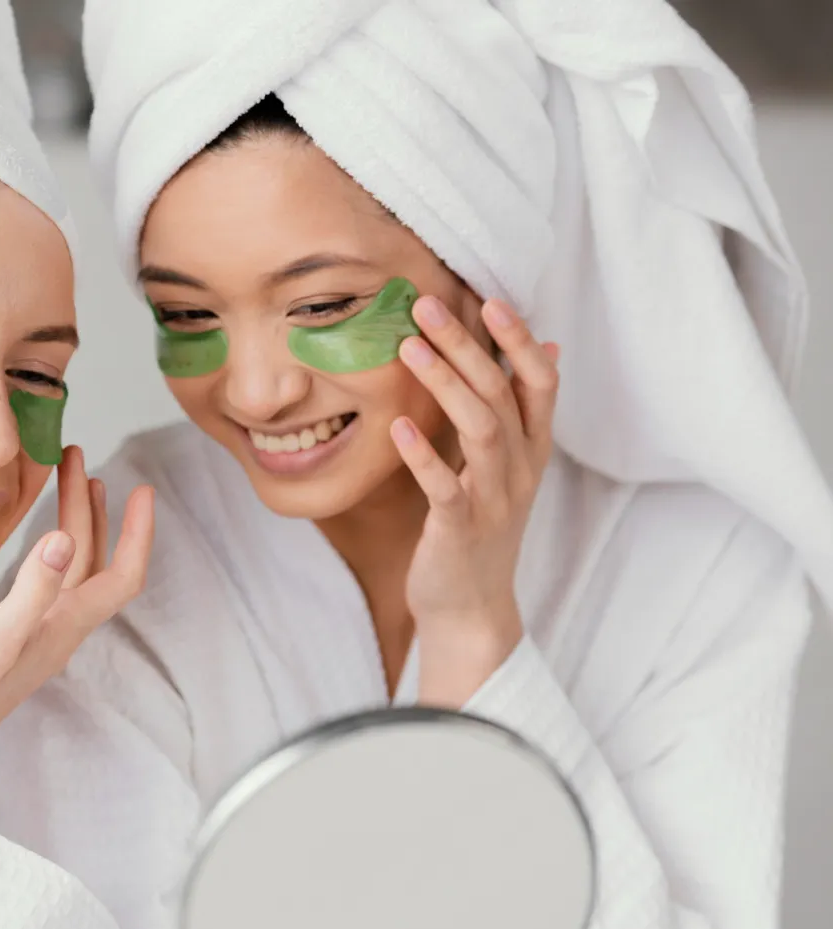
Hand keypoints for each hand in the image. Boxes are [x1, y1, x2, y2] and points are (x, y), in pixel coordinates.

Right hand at [0, 446, 154, 798]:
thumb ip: (30, 592)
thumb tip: (64, 540)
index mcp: (61, 629)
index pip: (121, 576)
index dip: (138, 533)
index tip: (144, 489)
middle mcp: (56, 633)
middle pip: (94, 564)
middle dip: (95, 510)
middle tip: (79, 459)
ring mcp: (32, 638)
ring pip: (69, 572)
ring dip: (75, 526)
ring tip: (71, 484)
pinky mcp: (6, 641)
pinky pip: (42, 585)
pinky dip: (46, 550)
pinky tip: (32, 541)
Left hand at [391, 297, 559, 707]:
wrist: (471, 608)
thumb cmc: (481, 527)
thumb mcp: (511, 466)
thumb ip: (522, 410)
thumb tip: (550, 346)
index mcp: (532, 449)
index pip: (540, 382)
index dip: (519, 340)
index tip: (490, 299)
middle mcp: (520, 469)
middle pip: (501, 394)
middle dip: (466, 346)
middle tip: (427, 305)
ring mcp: (494, 500)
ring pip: (480, 429)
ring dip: (445, 384)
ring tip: (409, 347)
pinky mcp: (460, 530)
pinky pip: (446, 488)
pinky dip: (423, 457)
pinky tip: (398, 428)